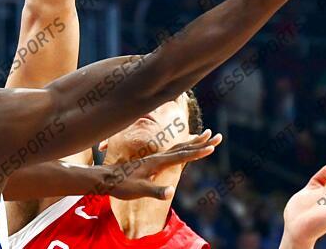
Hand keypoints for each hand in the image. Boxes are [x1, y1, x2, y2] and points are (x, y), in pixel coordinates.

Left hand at [99, 130, 221, 199]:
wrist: (106, 179)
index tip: (212, 147)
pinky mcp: (154, 161)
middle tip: (219, 135)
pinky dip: (185, 146)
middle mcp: (158, 156)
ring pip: (179, 146)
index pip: (182, 155)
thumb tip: (170, 191)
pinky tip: (187, 146)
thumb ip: (154, 191)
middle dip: (202, 141)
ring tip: (207, 134)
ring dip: (195, 141)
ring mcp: (156, 157)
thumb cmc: (122, 185)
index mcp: (157, 162)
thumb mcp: (138, 190)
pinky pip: (174, 151)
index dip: (198, 152)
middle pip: (184, 146)